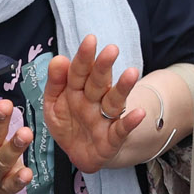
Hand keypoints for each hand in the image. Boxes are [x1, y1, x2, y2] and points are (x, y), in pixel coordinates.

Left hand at [41, 35, 145, 173]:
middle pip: (99, 82)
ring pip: (114, 100)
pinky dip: (131, 121)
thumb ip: (55, 83)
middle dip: (104, 66)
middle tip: (111, 49)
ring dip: (123, 87)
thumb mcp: (53, 105)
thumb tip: (58, 59)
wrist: (80, 153)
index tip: (90, 40)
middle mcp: (94, 100)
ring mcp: (105, 117)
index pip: (80, 71)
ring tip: (132, 73)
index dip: (84, 57)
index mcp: (78, 89)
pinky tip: (139, 113)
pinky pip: (122, 128)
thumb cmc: (68, 123)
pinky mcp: (113, 137)